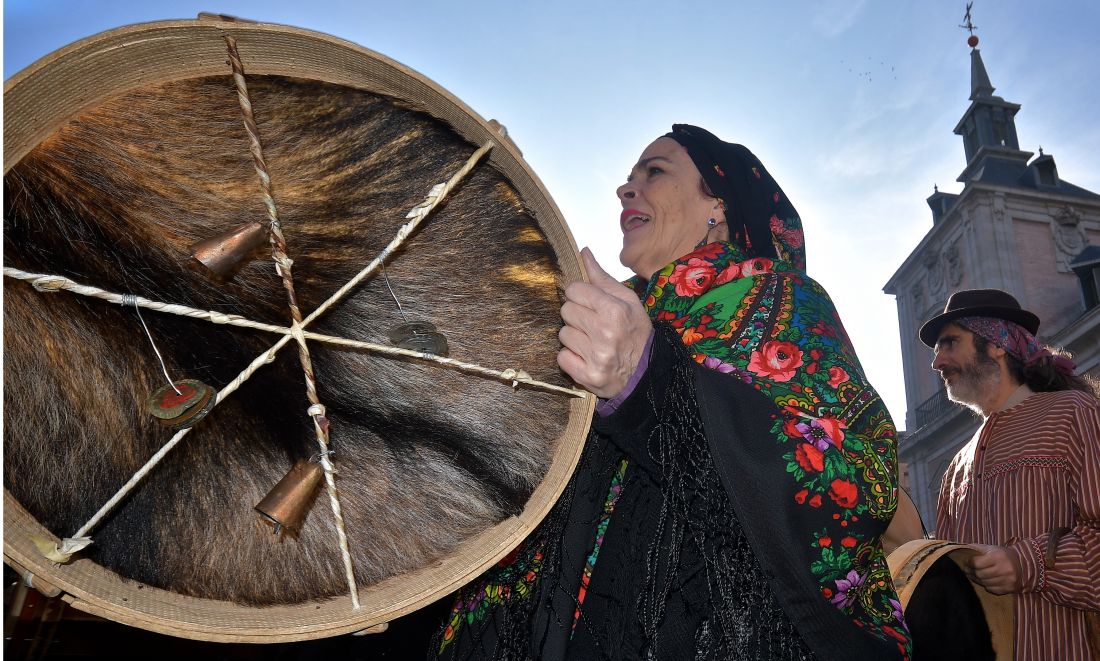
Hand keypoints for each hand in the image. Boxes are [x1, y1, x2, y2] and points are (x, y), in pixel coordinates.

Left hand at [557, 248, 652, 397]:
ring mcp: (596, 356)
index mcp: (615, 310)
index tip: (589, 304)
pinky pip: (562, 358)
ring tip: (591, 341)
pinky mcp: (587, 376)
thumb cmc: (635, 331)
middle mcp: (605, 332)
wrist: (647, 372)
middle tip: (592, 324)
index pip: (574, 290)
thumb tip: (584, 252)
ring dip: (574, 337)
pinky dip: (571, 357)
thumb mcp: (627, 300)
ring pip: (562, 334)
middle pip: (566, 310)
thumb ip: (602, 277)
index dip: (580, 295)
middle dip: (577, 315)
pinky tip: (586, 356)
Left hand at [966, 544, 1021, 594]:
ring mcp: (1008, 580)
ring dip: (976, 579)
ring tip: (973, 575)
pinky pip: (992, 589)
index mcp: (998, 557)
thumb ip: (976, 548)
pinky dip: (985, 585)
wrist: (1022, 564)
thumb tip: (961, 550)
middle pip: (980, 574)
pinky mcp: (1010, 588)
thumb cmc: (1002, 555)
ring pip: (985, 583)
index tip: (966, 562)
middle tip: (966, 570)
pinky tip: (983, 581)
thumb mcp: (991, 548)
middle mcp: (1004, 569)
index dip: (969, 563)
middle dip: (970, 572)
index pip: (977, 563)